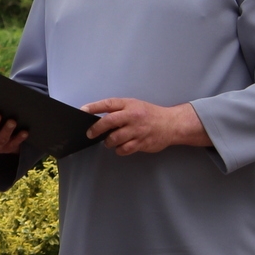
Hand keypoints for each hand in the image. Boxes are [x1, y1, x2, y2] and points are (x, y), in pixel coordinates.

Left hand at [83, 98, 210, 155]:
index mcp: (129, 105)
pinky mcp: (142, 142)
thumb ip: (118, 110)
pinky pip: (124, 149)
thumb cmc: (150, 114)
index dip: (94, 107)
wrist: (172, 124)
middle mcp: (133, 116)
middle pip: (109, 122)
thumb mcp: (134, 105)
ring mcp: (137, 130)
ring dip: (108, 141)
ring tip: (109, 141)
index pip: (108, 104)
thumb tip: (98, 118)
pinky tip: (120, 147)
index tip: (82, 111)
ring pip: (115, 138)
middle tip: (90, 133)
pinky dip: (119, 150)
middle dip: (96, 129)